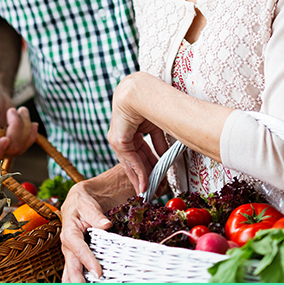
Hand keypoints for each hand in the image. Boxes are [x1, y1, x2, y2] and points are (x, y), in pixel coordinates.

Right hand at [0, 80, 36, 158]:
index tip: (5, 139)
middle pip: (4, 153)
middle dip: (14, 133)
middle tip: (12, 112)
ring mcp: (0, 144)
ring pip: (17, 148)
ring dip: (23, 128)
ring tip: (19, 110)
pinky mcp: (13, 141)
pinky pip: (25, 144)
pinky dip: (30, 133)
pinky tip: (31, 122)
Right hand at [61, 181, 112, 281]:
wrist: (77, 202)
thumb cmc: (82, 202)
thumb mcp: (87, 203)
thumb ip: (95, 214)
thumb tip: (106, 224)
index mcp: (70, 231)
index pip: (78, 248)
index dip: (87, 261)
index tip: (98, 273)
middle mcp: (67, 245)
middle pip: (71, 267)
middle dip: (78, 281)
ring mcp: (70, 253)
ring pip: (69, 274)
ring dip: (75, 283)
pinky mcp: (74, 258)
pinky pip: (72, 273)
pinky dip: (77, 282)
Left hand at [107, 73, 168, 194]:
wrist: (140, 92)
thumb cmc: (151, 103)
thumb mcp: (156, 127)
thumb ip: (159, 143)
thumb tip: (164, 157)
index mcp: (130, 129)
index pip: (139, 152)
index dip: (148, 166)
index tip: (156, 179)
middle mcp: (122, 135)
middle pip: (135, 160)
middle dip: (146, 175)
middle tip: (154, 190)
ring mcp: (118, 138)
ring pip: (132, 163)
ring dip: (142, 178)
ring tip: (150, 192)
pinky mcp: (118, 140)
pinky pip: (131, 160)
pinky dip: (139, 173)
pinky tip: (146, 183)